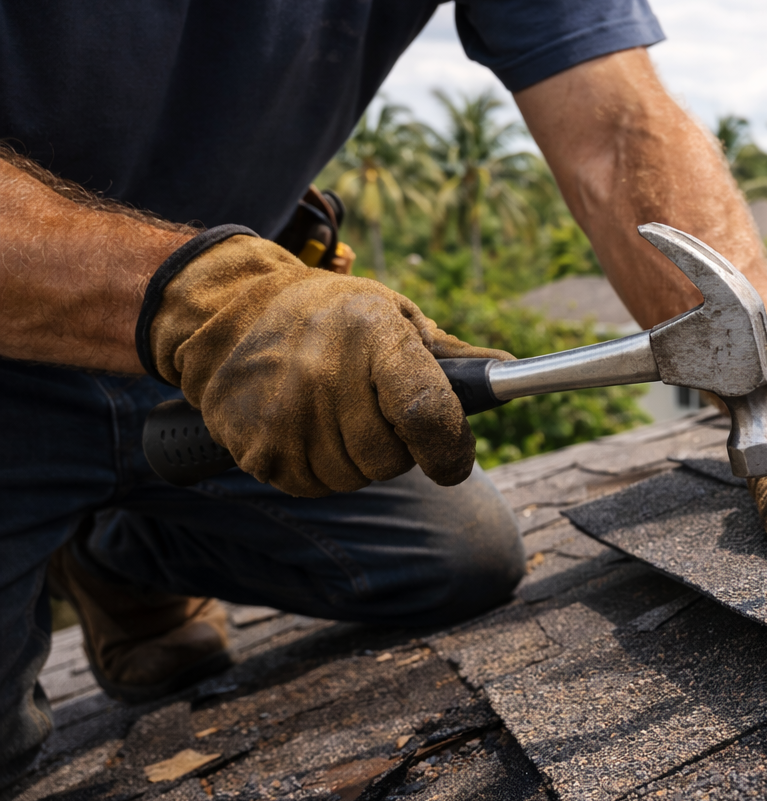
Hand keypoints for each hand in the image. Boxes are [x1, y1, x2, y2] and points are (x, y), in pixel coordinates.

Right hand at [147, 233, 509, 496]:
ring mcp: (288, 418)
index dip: (450, 449)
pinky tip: (305, 427)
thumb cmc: (328, 315)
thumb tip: (507, 371)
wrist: (225, 316)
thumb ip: (448, 355)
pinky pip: (315, 486)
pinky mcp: (258, 451)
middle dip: (397, 446)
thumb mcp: (391, 314)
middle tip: (373, 410)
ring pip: (355, 478)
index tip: (452, 460)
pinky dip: (319, 467)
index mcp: (373, 336)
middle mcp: (327, 377)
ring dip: (357, 459)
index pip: (427, 415)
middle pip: (392, 460)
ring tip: (334, 413)